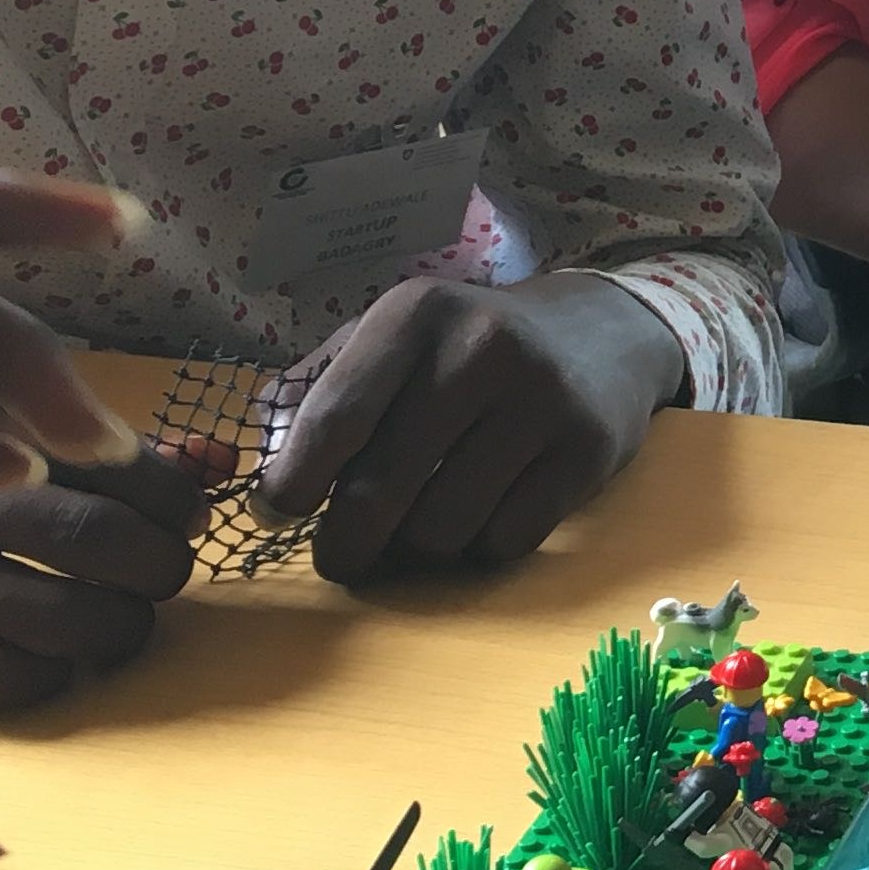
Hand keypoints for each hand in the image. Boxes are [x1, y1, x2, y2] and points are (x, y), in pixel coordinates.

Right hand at [0, 439, 204, 709]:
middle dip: (157, 561)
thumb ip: (78, 444)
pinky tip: (50, 660)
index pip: (93, 453)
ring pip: (54, 615)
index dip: (166, 490)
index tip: (188, 510)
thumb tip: (210, 466)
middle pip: (85, 533)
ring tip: (123, 621)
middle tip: (165, 571)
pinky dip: (52, 673)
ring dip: (121, 626)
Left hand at [253, 266, 685, 581]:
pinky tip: (482, 515)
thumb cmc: (466, 347)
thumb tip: (267, 476)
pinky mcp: (587, 449)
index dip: (292, 484)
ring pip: (441, 529)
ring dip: (417, 549)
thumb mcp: (388, 340)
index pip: (333, 418)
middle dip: (346, 545)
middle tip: (341, 555)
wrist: (601, 333)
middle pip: (380, 492)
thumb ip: (313, 393)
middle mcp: (480, 348)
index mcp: (414, 314)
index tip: (278, 512)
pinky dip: (480, 548)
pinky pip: (505, 541)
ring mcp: (541, 400)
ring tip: (419, 526)